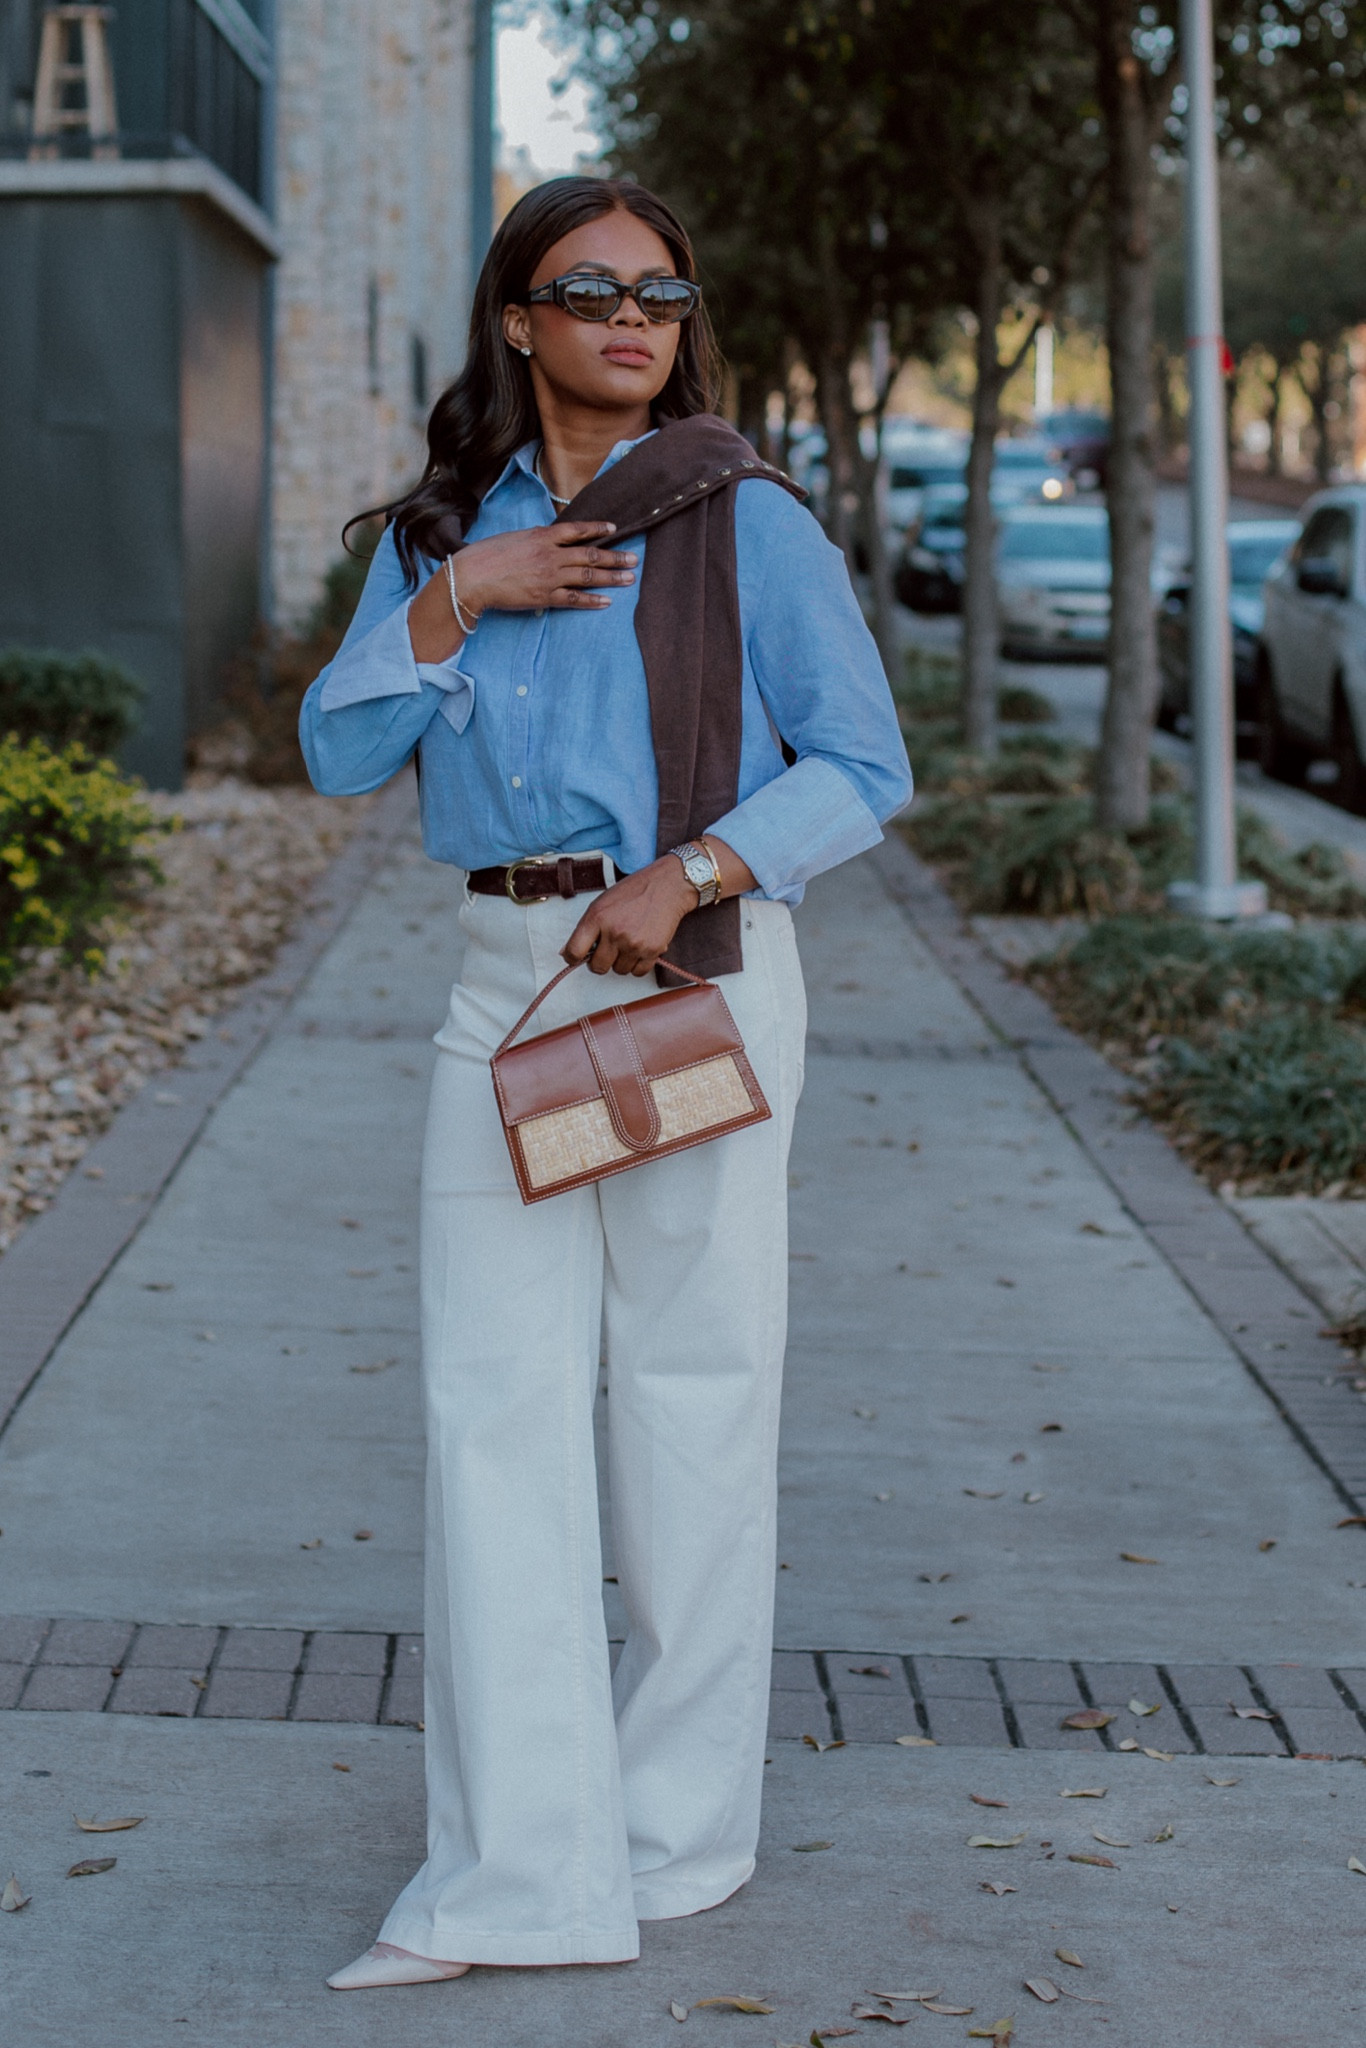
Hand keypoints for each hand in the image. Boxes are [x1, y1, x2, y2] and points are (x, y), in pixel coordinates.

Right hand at [408, 522, 636, 661]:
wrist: (473, 576)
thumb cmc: (488, 555)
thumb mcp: (515, 537)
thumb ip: (537, 539)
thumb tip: (551, 540)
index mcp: (542, 536)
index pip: (577, 529)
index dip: (597, 529)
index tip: (614, 529)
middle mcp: (551, 554)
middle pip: (590, 554)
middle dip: (614, 556)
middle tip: (633, 559)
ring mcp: (549, 576)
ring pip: (587, 576)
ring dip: (611, 577)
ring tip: (629, 578)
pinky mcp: (544, 597)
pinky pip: (574, 599)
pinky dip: (592, 600)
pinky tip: (607, 601)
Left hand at [562, 858, 696, 976]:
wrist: (667, 887)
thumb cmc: (634, 892)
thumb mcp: (602, 902)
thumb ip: (586, 927)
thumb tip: (568, 952)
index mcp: (597, 917)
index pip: (574, 951)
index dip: (572, 958)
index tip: (576, 958)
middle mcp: (614, 932)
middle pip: (597, 967)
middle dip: (600, 961)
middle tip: (607, 950)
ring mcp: (634, 943)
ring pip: (619, 971)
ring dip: (621, 961)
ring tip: (628, 943)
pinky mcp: (652, 951)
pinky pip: (638, 972)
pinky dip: (638, 965)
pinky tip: (640, 949)